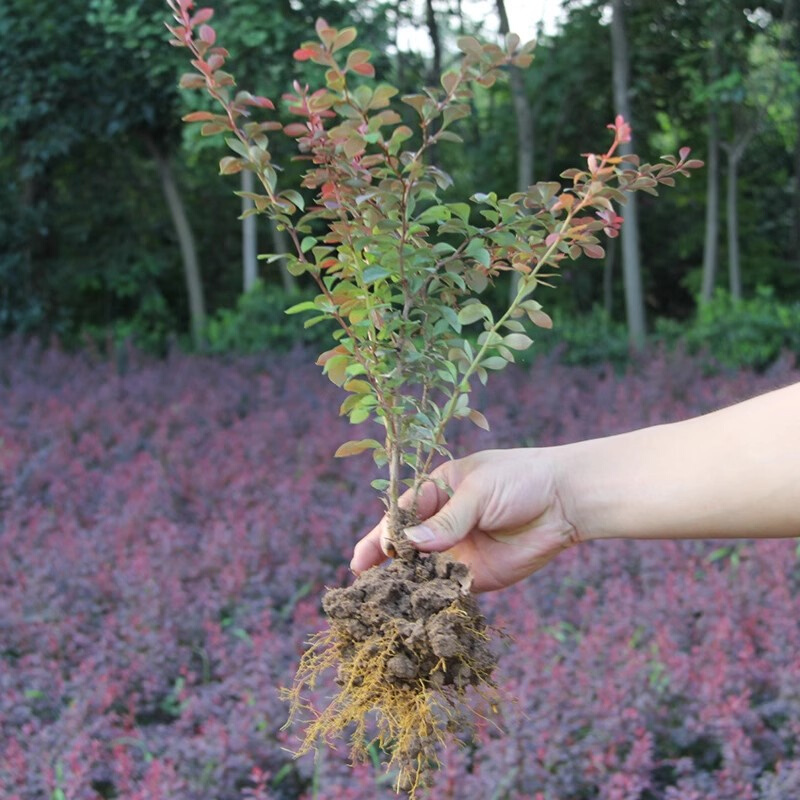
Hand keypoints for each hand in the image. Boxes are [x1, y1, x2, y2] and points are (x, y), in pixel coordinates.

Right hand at [350, 448, 579, 591]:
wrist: (565, 501)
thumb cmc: (521, 480)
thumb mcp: (479, 490)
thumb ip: (447, 520)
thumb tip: (410, 544)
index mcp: (436, 491)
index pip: (401, 513)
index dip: (383, 532)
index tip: (370, 552)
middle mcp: (441, 523)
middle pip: (404, 545)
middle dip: (382, 561)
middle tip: (359, 582)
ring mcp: (456, 551)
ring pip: (421, 570)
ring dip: (402, 584)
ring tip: (379, 602)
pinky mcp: (475, 577)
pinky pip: (447, 590)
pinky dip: (431, 600)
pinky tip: (414, 611)